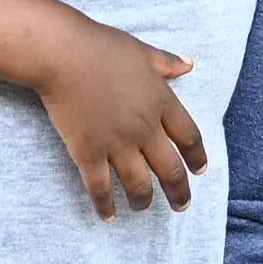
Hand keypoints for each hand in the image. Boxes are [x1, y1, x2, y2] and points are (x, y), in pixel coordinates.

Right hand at [27, 21, 209, 218]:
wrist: (63, 54)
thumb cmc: (102, 47)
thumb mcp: (142, 51)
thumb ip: (167, 63)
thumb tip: (189, 65)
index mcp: (161, 102)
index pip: (189, 137)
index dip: (197, 156)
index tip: (199, 170)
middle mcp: (144, 129)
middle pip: (171, 170)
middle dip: (179, 192)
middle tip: (181, 205)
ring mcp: (117, 144)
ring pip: (139, 185)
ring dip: (144, 201)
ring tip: (143, 208)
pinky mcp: (88, 153)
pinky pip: (100, 188)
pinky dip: (105, 206)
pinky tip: (108, 216)